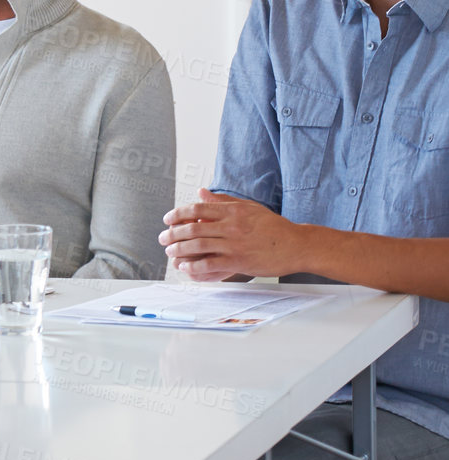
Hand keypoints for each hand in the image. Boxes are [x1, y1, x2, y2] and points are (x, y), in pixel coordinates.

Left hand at [160, 189, 304, 280]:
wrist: (296, 245)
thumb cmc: (274, 227)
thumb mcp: (249, 207)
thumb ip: (223, 200)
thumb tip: (201, 192)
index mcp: (232, 211)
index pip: (196, 210)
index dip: (177, 214)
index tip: (167, 220)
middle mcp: (231, 226)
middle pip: (192, 228)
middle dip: (173, 234)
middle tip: (162, 238)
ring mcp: (234, 245)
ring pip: (197, 246)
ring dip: (179, 250)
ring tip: (170, 252)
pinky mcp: (238, 262)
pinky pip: (209, 264)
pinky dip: (194, 267)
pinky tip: (186, 268)